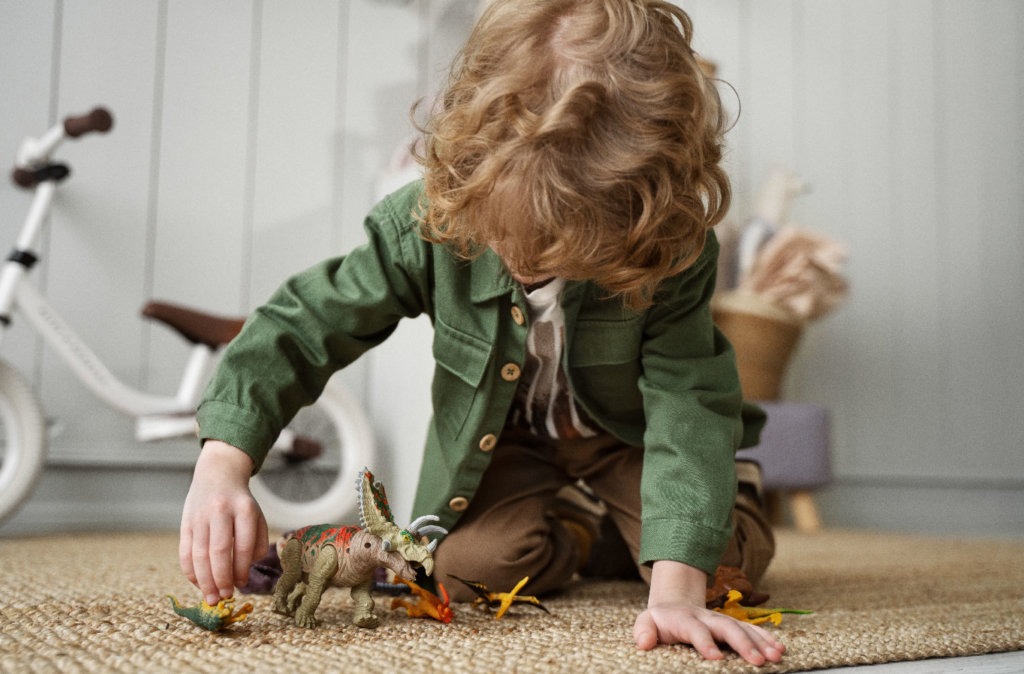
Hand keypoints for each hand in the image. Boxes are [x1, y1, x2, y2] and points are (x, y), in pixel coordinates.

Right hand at [179, 440, 267, 605]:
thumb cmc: (241, 503)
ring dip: (204, 581)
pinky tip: (198, 584)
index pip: (244, 544)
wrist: (217, 474)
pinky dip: (190, 572)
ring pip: (199, 554)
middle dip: (221, 578)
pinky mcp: (185, 522)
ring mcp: (200, 516)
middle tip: (225, 597)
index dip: (241, 568)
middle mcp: (221, 511)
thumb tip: (245, 570)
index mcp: (244, 509)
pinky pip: (184, 552)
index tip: (241, 585)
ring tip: (211, 598)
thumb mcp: (257, 515)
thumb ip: (257, 542)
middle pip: (218, 551)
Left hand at [633, 560, 784, 665]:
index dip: (705, 642)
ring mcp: (722, 620)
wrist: (676, 604)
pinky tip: (780, 648)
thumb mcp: (646, 622)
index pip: (695, 630)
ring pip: (744, 628)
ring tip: (776, 655)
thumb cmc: (660, 621)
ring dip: (761, 642)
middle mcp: (707, 617)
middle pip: (727, 627)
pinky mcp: (733, 624)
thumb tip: (643, 642)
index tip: (715, 657)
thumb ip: (643, 630)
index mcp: (685, 619)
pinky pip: (753, 629)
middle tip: (757, 661)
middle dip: (743, 643)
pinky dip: (767, 638)